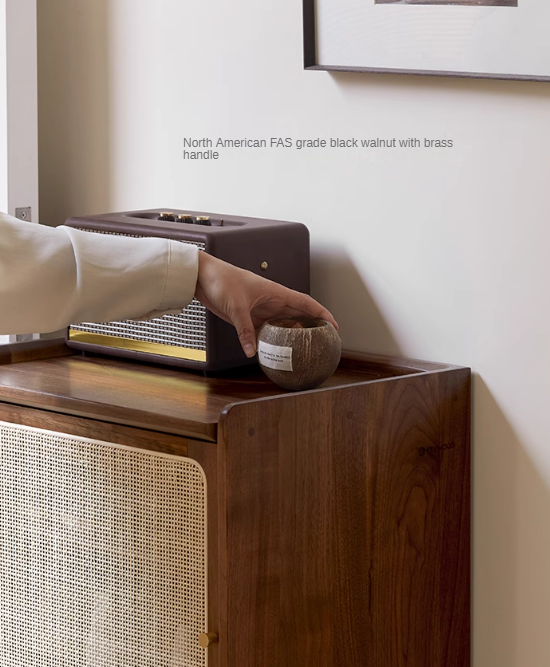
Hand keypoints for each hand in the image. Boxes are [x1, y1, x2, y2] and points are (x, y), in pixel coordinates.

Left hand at [195, 252, 337, 357]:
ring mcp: (261, 310)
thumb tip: (252, 352)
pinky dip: (270, 342)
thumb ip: (245, 330)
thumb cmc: (221, 280)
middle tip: (322, 344)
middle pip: (298, 316)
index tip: (333, 326)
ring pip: (282, 326)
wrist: (202, 276)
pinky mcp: (249, 317)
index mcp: (276, 292)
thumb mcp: (236, 306)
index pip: (306, 303)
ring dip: (291, 337)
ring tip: (302, 352)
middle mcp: (272, 302)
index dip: (322, 314)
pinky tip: (273, 353)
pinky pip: (264, 331)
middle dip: (311, 328)